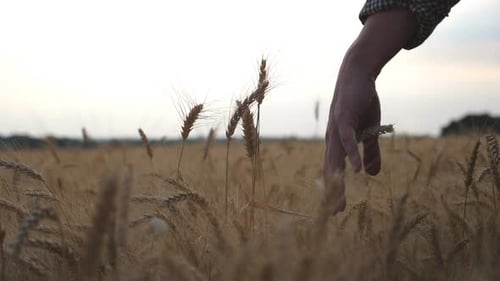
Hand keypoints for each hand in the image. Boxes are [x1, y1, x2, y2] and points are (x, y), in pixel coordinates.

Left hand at [323, 8, 416, 212]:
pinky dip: (350, 155)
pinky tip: (354, 170)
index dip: (335, 189)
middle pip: (331, 170)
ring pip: (335, 159)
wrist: (358, 76)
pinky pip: (346, 140)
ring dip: (337, 180)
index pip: (334, 170)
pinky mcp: (343, 119)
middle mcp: (332, 139)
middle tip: (334, 213)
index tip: (337, 209)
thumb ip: (371, 152)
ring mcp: (336, 130)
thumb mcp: (370, 130)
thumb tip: (371, 174)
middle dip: (333, 192)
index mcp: (338, 143)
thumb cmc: (361, 103)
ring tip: (338, 200)